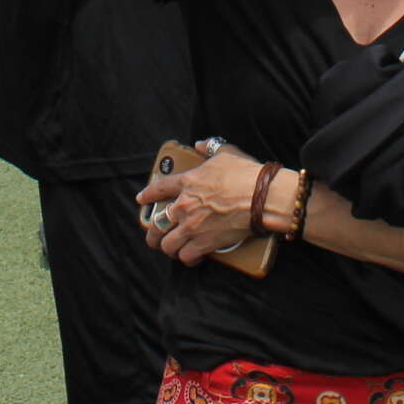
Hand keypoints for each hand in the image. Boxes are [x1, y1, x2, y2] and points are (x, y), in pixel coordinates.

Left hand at [134, 145, 265, 265]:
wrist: (261, 198)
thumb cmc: (246, 175)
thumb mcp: (227, 153)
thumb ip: (211, 147)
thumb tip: (201, 145)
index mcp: (187, 182)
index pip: (159, 189)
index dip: (148, 195)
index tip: (141, 199)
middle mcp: (184, 206)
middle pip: (157, 224)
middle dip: (152, 233)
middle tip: (154, 237)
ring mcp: (193, 226)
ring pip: (167, 244)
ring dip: (168, 248)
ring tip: (171, 249)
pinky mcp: (205, 243)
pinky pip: (186, 256)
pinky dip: (187, 258)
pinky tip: (190, 257)